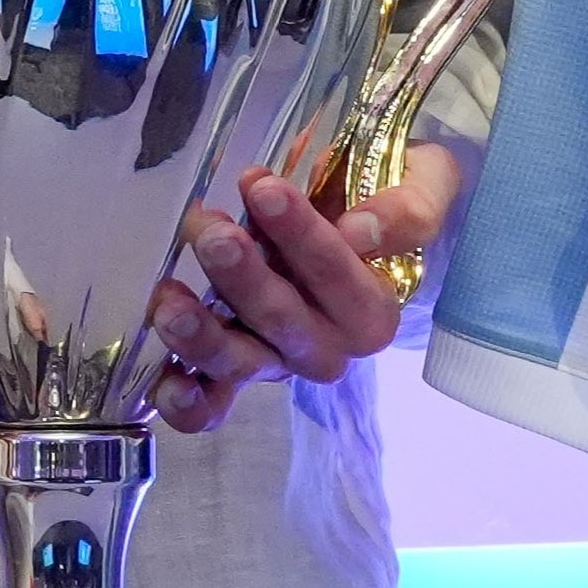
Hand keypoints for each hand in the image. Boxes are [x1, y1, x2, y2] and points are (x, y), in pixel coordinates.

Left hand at [144, 143, 462, 432]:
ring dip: (202, 338)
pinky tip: (164, 382)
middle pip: (285, 325)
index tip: (263, 188)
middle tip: (211, 230)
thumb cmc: (387, 196)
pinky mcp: (232, 369)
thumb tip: (358, 232)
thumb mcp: (423, 183)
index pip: (340, 280)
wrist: (358, 220)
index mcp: (374, 310)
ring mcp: (274, 361)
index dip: (303, 238)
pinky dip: (186, 402)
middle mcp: (326, 347)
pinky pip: (212, 403)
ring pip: (241, 364)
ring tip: (168, 298)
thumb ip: (405, 209)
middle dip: (244, 279)